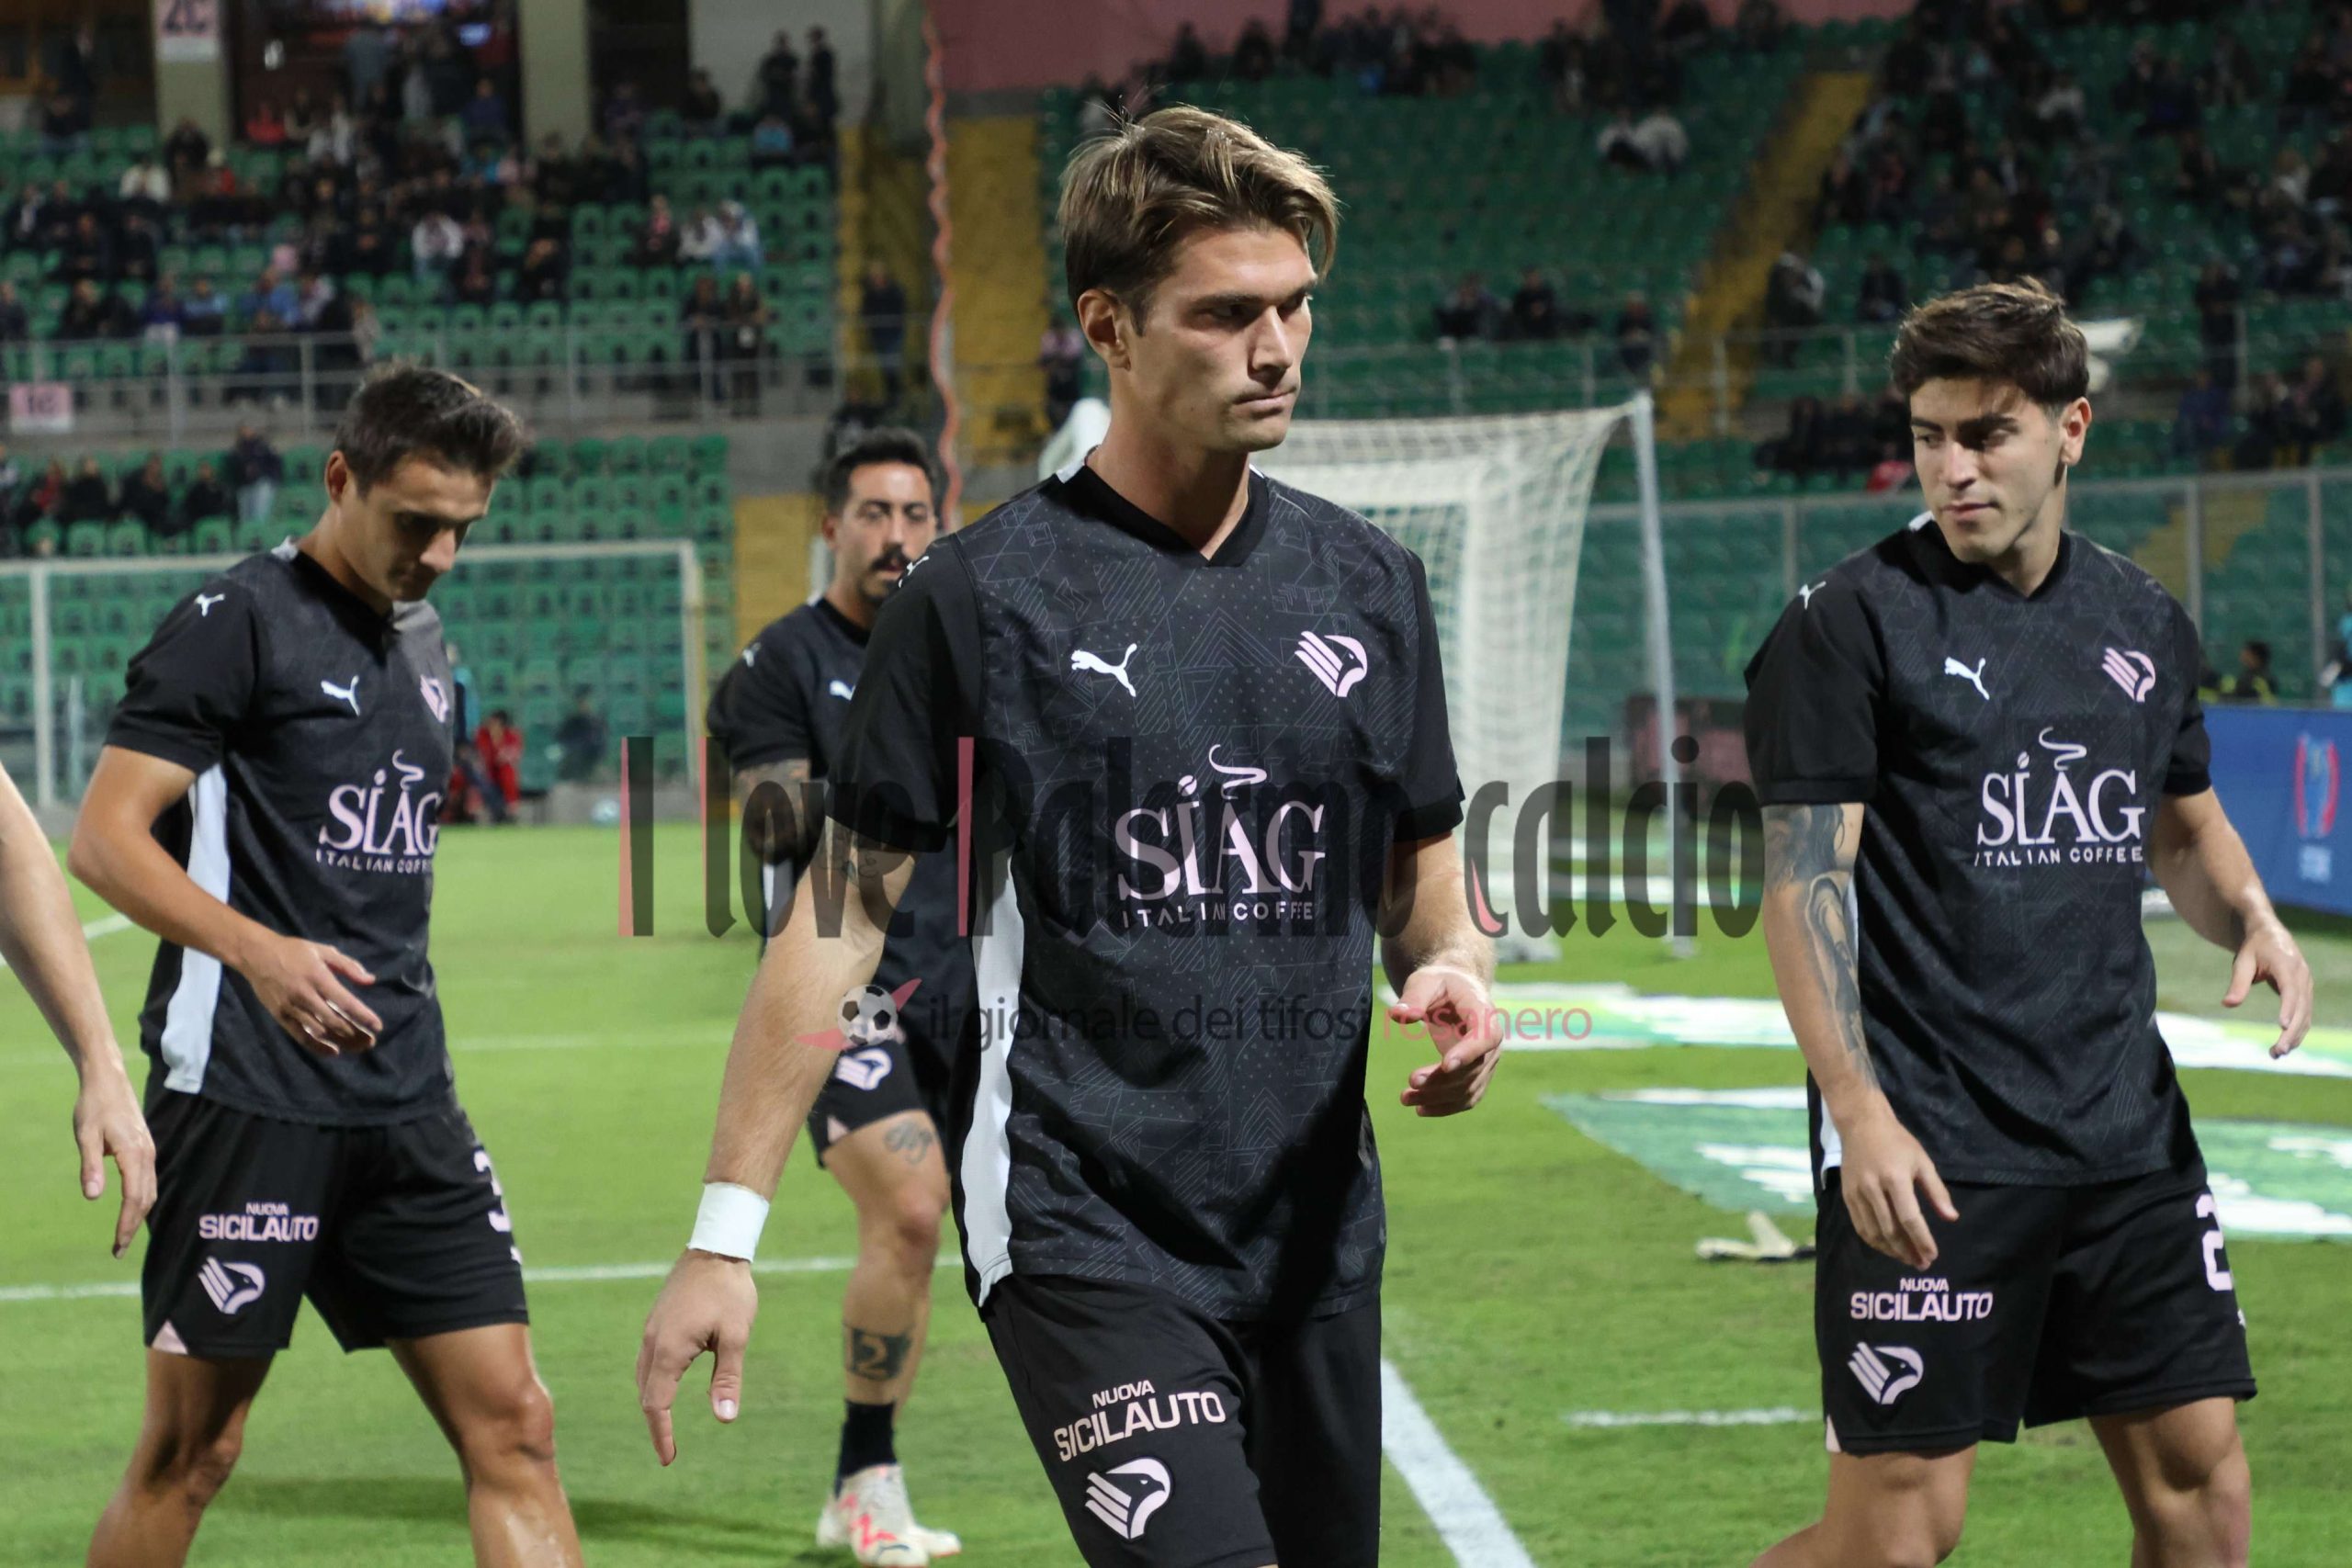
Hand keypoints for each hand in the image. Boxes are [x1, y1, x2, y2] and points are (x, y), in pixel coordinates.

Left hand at [74, 1063, 154, 1258]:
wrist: (109, 1081)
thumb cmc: (93, 1107)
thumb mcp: (85, 1136)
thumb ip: (90, 1167)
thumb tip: (93, 1197)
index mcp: (133, 1154)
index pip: (133, 1197)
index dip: (126, 1224)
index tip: (117, 1245)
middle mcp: (147, 1155)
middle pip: (145, 1199)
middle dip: (133, 1226)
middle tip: (117, 1251)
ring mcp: (148, 1152)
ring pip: (150, 1191)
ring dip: (138, 1216)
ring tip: (123, 1236)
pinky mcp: (145, 1150)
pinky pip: (148, 1182)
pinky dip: (141, 1201)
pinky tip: (132, 1209)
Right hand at [238, 933, 379, 1055]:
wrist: (256, 955)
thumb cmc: (294, 951)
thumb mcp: (323, 951)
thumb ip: (348, 966)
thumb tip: (370, 980)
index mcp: (318, 977)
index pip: (345, 1002)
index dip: (363, 1016)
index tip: (377, 1026)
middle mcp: (305, 995)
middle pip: (334, 1021)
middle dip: (355, 1033)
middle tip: (371, 1042)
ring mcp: (291, 1007)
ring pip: (320, 1031)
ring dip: (341, 1042)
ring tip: (357, 1048)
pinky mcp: (280, 1016)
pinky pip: (300, 1036)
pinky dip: (317, 1047)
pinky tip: (332, 1051)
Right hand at [636, 1250, 758, 1464]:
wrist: (716, 1247)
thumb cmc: (729, 1291)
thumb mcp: (736, 1336)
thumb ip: (728, 1378)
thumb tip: (724, 1418)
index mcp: (669, 1350)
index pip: (656, 1404)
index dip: (662, 1434)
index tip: (668, 1458)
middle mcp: (652, 1342)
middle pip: (646, 1394)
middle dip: (655, 1423)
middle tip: (669, 1448)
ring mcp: (651, 1329)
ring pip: (644, 1377)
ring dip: (652, 1401)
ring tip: (665, 1423)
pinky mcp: (656, 1320)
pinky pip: (647, 1359)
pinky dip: (653, 1380)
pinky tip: (666, 1383)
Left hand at [1389, 965, 1500, 1116]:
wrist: (1457, 991)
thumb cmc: (1441, 983)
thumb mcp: (1425, 981)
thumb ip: (1413, 997)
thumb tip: (1399, 1016)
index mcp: (1484, 1012)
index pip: (1485, 1036)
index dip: (1469, 1052)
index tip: (1445, 1065)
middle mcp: (1492, 1041)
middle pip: (1473, 1068)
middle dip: (1442, 1080)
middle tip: (1411, 1082)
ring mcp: (1487, 1061)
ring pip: (1468, 1088)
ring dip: (1438, 1098)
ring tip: (1405, 1098)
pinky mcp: (1477, 1075)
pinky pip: (1466, 1097)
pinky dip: (1445, 1106)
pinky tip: (1420, 1109)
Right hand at [1836, 1100, 1957, 1270]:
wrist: (1861, 1124)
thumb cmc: (1897, 1142)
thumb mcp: (1922, 1162)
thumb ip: (1937, 1191)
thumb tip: (1951, 1218)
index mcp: (1895, 1178)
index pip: (1909, 1218)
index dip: (1922, 1240)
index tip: (1932, 1256)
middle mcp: (1873, 1188)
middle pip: (1890, 1230)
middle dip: (1907, 1251)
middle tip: (1921, 1263)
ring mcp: (1857, 1193)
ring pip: (1873, 1232)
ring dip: (1891, 1250)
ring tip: (1906, 1259)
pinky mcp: (1847, 1196)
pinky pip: (1860, 1226)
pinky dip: (1873, 1241)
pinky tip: (1887, 1247)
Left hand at [2224, 916, 2312, 1058]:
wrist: (2268, 934)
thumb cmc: (2254, 948)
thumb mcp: (2242, 962)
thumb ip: (2238, 983)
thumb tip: (2228, 1004)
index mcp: (2287, 966)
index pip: (2291, 991)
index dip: (2288, 1009)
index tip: (2282, 1027)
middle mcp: (2302, 977)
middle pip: (2301, 1008)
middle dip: (2291, 1032)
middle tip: (2277, 1051)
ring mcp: (2306, 985)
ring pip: (2305, 1015)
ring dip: (2294, 1036)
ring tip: (2277, 1054)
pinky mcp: (2304, 992)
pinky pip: (2304, 1014)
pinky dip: (2297, 1030)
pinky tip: (2285, 1045)